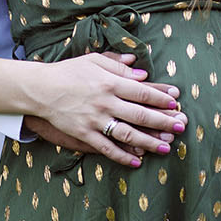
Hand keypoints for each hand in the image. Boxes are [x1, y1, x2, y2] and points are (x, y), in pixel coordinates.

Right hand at [33, 52, 186, 167]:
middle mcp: (105, 102)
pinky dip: (122, 156)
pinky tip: (136, 161)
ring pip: (127, 134)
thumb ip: (118, 65)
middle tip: (181, 127)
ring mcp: (95, 120)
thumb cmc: (68, 72)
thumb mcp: (94, 60)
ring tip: (166, 148)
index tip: (176, 103)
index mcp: (109, 82)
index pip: (142, 92)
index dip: (161, 99)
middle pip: (140, 114)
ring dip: (149, 142)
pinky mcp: (84, 134)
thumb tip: (142, 73)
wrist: (40, 89)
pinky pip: (107, 148)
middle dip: (163, 122)